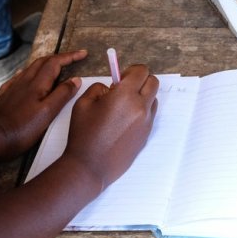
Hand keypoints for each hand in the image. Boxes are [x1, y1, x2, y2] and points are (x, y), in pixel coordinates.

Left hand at [0, 50, 87, 160]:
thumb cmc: (25, 128)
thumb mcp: (49, 112)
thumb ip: (63, 94)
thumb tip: (75, 79)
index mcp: (37, 83)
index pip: (55, 62)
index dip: (70, 56)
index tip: (83, 54)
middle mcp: (24, 81)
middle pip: (42, 62)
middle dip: (59, 58)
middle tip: (72, 59)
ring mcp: (13, 88)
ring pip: (30, 68)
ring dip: (45, 64)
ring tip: (55, 67)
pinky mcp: (5, 96)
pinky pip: (18, 78)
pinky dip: (29, 73)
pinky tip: (28, 77)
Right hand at [62, 64, 158, 189]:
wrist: (90, 166)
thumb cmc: (83, 134)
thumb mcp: (83, 103)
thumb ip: (100, 88)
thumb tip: (113, 87)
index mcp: (125, 96)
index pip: (142, 71)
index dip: (131, 70)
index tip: (122, 76)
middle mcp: (141, 107)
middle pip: (153, 82)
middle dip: (141, 80)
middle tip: (125, 88)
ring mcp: (147, 122)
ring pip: (153, 99)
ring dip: (143, 96)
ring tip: (124, 106)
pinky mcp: (147, 134)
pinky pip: (150, 115)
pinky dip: (142, 112)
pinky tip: (125, 121)